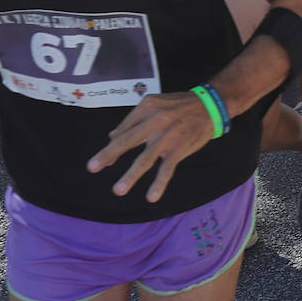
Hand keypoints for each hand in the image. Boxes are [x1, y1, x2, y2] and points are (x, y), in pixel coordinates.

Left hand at [87, 92, 213, 201]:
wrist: (209, 105)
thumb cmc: (178, 106)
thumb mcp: (154, 104)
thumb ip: (133, 120)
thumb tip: (112, 137)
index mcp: (146, 108)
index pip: (124, 130)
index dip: (111, 148)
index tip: (99, 163)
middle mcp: (155, 121)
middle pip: (128, 141)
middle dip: (109, 155)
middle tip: (92, 167)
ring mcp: (168, 136)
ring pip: (146, 158)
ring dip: (131, 175)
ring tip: (118, 189)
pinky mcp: (180, 148)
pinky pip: (167, 168)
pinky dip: (159, 183)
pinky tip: (152, 197)